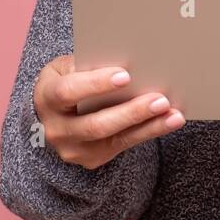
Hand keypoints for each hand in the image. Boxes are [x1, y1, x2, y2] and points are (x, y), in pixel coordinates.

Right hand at [33, 54, 184, 170]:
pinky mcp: (93, 158)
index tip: (125, 75)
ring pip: (115, 139)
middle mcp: (57, 129)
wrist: (52, 114)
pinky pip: (125, 144)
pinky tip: (170, 121)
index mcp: (46, 98)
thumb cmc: (66, 80)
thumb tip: (128, 60)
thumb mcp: (67, 67)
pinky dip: (150, 131)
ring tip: (173, 113)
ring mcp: (74, 148)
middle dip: (131, 112)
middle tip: (160, 99)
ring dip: (148, 125)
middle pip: (96, 124)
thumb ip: (89, 64)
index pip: (68, 92)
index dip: (96, 84)